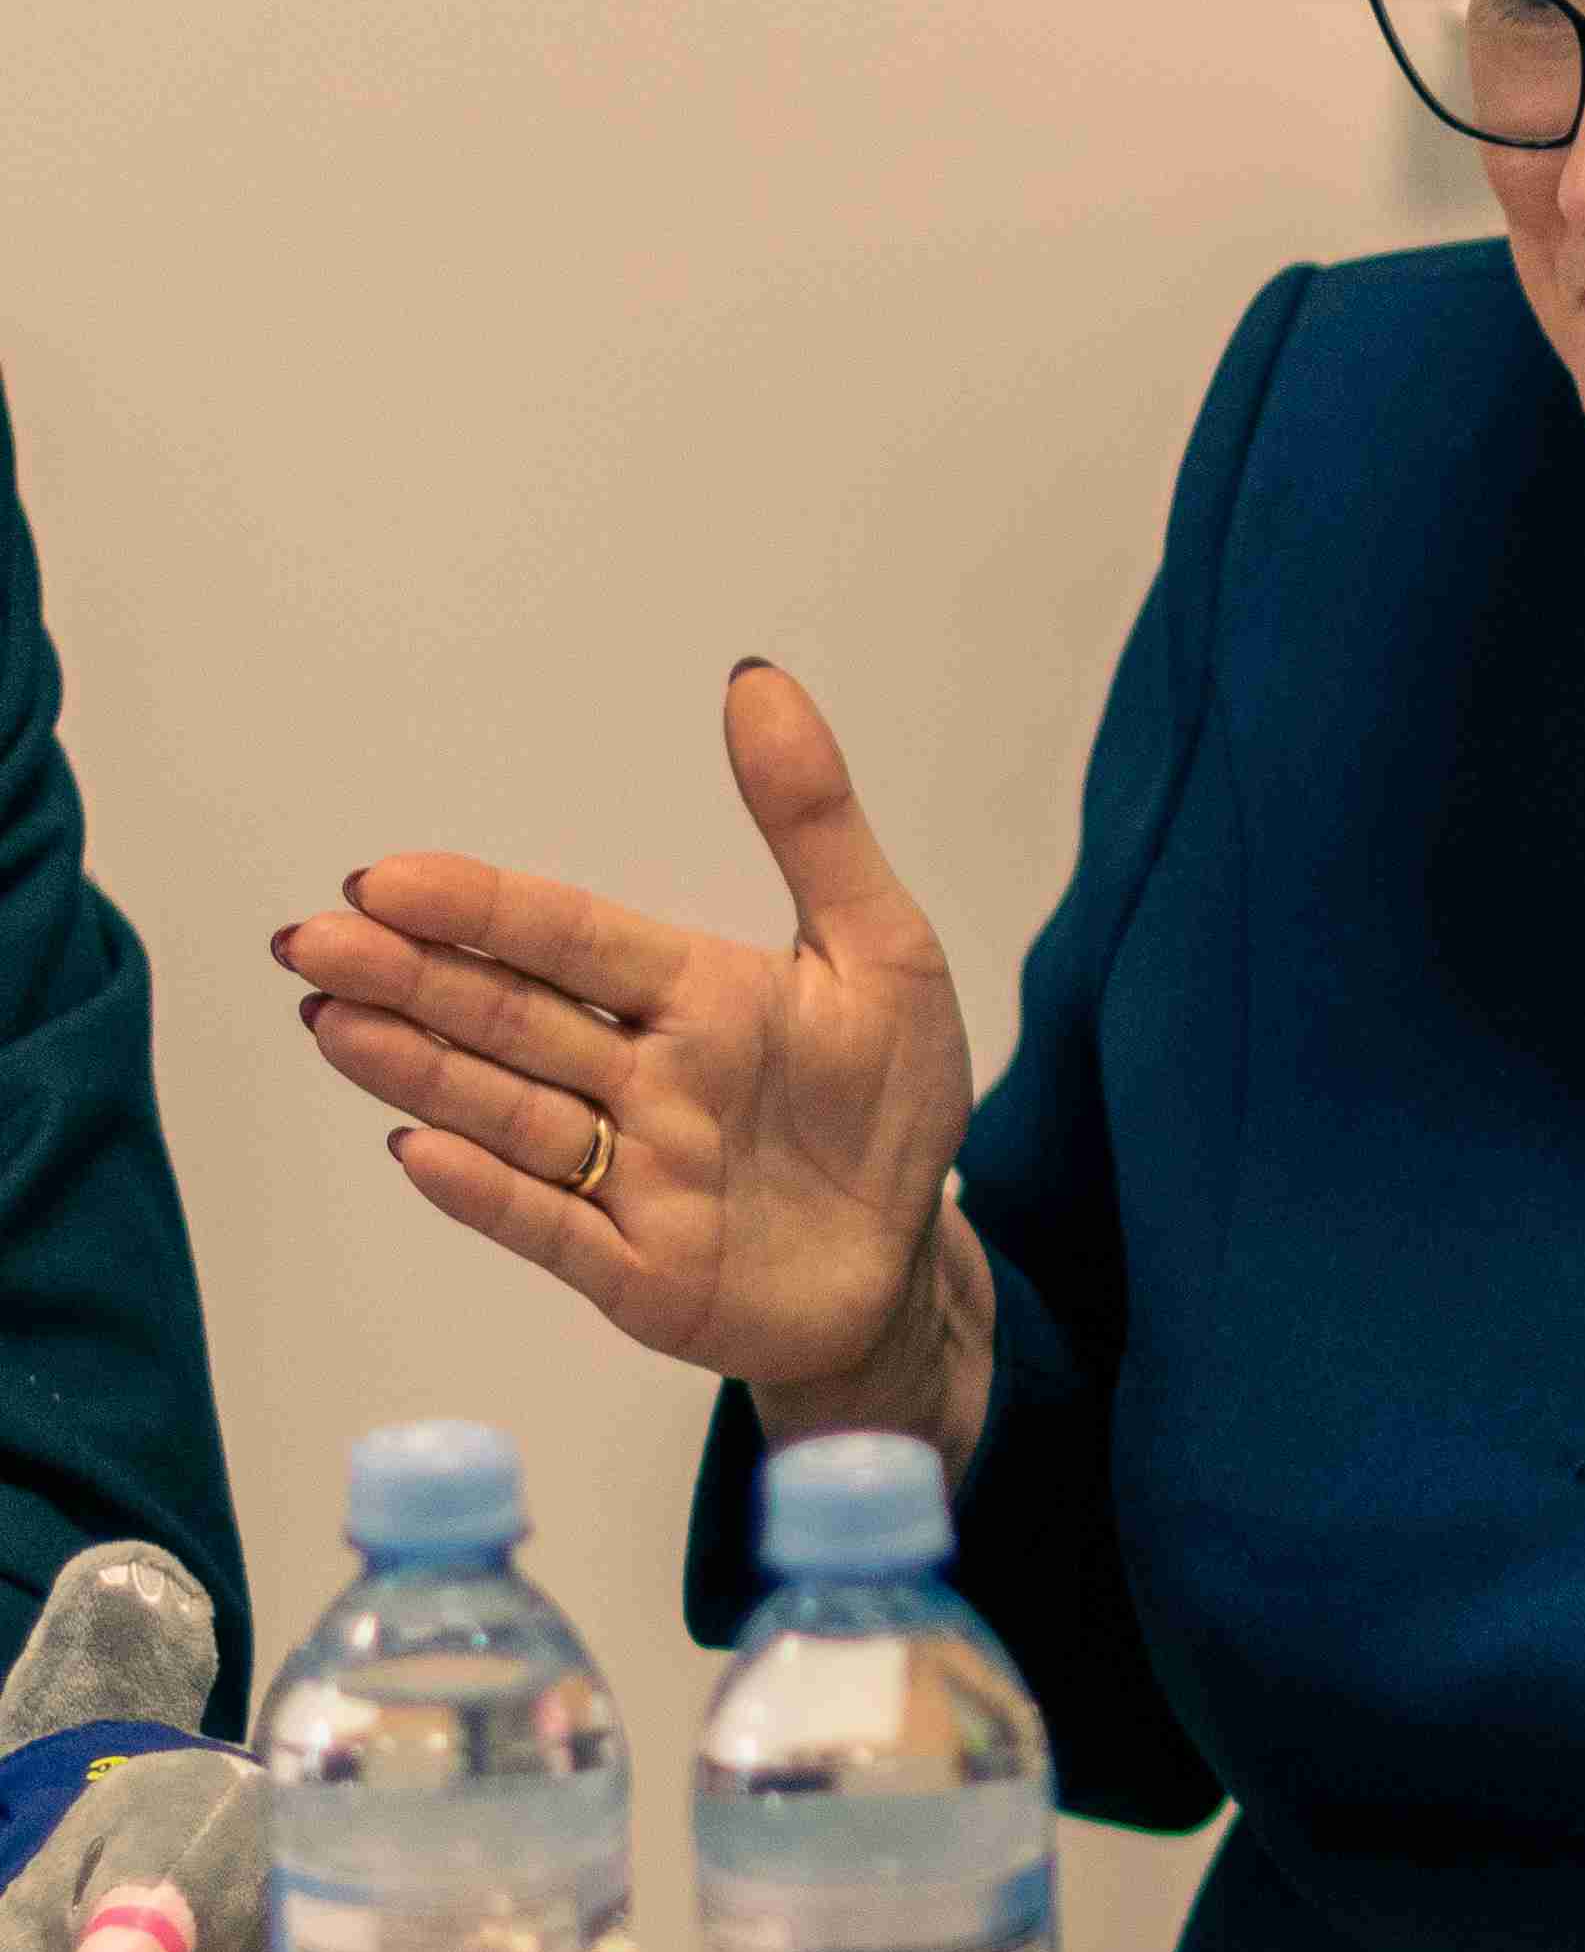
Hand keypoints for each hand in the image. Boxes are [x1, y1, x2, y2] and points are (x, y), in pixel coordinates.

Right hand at [272, 663, 980, 1423]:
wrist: (906, 1264)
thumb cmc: (889, 1107)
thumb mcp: (884, 952)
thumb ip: (815, 824)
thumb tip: (757, 679)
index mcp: (692, 995)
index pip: (570, 939)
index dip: (482, 909)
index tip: (385, 877)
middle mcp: (642, 1079)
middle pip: (512, 1018)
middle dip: (410, 978)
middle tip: (310, 941)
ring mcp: (629, 1177)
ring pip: (510, 1112)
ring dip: (419, 1069)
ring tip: (330, 1021)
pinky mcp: (638, 1272)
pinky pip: (555, 1227)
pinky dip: (487, 1190)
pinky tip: (416, 1147)